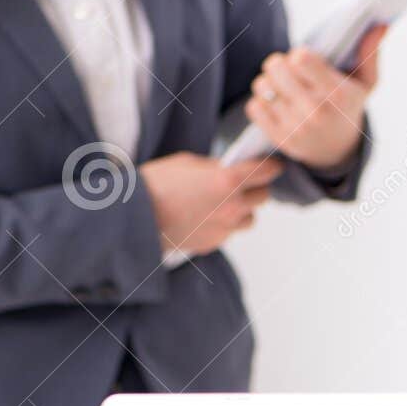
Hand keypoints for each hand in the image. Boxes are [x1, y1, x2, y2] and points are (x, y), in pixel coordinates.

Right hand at [140, 152, 282, 255]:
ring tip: (224, 201)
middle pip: (263, 197)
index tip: (272, 164)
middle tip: (245, 181)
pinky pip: (228, 232)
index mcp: (228, 181)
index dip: (272, 166)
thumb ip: (215, 167)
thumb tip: (229, 168)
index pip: (266, 172)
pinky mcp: (213, 243)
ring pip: (249, 218)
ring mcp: (224, 228)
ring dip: (243, 209)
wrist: (134, 218)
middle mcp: (232, 207)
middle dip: (257, 187)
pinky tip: (204, 216)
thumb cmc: (156, 184)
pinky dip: (223, 223)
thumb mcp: (187, 163)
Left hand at [245, 24, 386, 168]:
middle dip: (280, 63)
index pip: (300, 59)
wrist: (338, 151)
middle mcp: (315, 112)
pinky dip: (261, 101)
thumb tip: (380, 25)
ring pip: (262, 85)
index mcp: (337, 94)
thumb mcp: (365, 83)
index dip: (299, 54)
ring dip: (269, 82)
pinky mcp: (279, 138)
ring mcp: (295, 127)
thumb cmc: (349, 107)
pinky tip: (276, 104)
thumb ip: (369, 53)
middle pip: (275, 66)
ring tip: (283, 87)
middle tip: (291, 72)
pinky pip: (254, 107)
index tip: (306, 61)